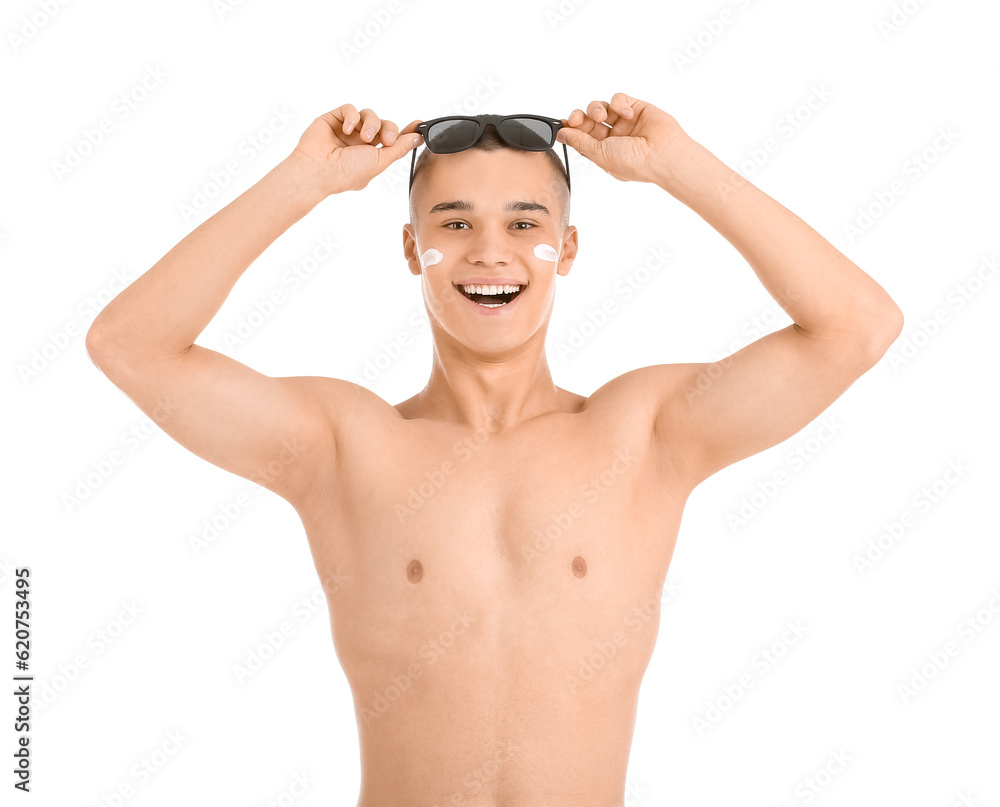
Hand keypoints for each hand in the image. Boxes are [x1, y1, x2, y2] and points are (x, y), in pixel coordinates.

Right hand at [289, 104, 422, 195]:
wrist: (317, 170)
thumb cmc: (346, 173)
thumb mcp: (379, 162)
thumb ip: (399, 148)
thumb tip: (417, 138)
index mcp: (372, 156)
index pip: (392, 139)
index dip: (406, 132)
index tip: (419, 125)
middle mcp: (360, 143)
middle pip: (384, 125)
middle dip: (388, 129)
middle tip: (386, 141)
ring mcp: (347, 130)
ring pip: (368, 115)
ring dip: (371, 124)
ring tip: (364, 137)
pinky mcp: (333, 119)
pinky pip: (350, 109)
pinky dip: (352, 117)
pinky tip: (347, 129)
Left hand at [556, 93, 690, 183]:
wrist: (663, 154)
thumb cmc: (634, 162)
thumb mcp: (599, 154)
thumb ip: (579, 142)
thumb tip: (561, 134)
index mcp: (603, 151)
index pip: (582, 136)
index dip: (571, 129)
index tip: (563, 124)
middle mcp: (613, 137)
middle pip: (588, 121)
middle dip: (580, 117)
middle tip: (578, 118)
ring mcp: (624, 122)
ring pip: (601, 107)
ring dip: (596, 109)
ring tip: (602, 116)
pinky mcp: (635, 108)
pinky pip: (618, 99)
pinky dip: (618, 104)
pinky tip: (626, 114)